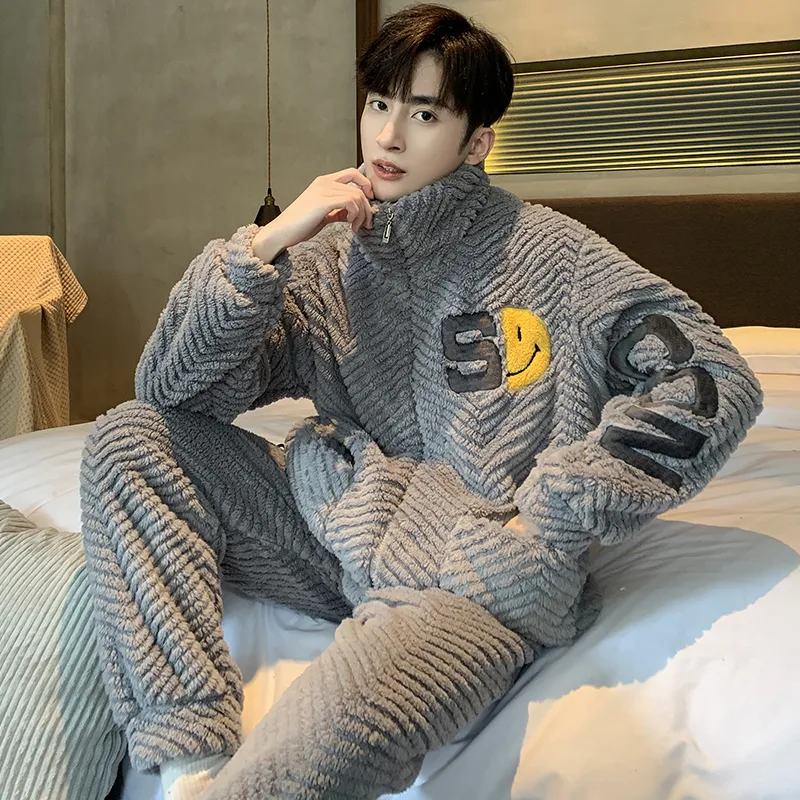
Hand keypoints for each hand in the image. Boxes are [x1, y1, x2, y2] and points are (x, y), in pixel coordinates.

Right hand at [253, 168, 373, 261]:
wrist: (282, 232)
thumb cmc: (299, 225)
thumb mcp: (324, 215)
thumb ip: (339, 210)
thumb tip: (354, 214)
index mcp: (323, 182)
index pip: (353, 173)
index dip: (366, 186)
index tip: (368, 203)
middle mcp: (324, 182)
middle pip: (359, 187)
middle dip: (367, 207)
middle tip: (366, 223)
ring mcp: (323, 190)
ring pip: (357, 195)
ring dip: (362, 214)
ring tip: (356, 226)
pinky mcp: (323, 201)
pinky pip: (350, 202)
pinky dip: (356, 214)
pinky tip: (350, 224)